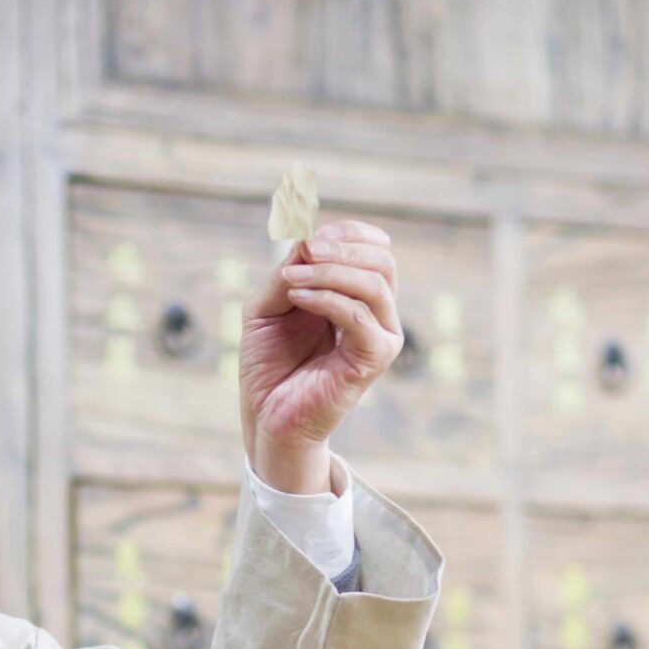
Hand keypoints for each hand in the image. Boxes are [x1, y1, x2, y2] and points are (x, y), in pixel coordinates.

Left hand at [238, 220, 402, 492]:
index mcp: (357, 296)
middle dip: (341, 247)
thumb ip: (288, 272)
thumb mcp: (268, 305)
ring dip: (330, 271)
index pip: (374, 248)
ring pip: (374, 284)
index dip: (347, 232)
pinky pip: (360, 316)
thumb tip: (308, 237)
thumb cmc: (269, 364)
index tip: (309, 234)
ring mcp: (380, 336)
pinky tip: (299, 296)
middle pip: (382, 260)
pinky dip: (327, 298)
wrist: (266, 416)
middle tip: (304, 250)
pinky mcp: (374, 359)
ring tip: (292, 279)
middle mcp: (376, 313)